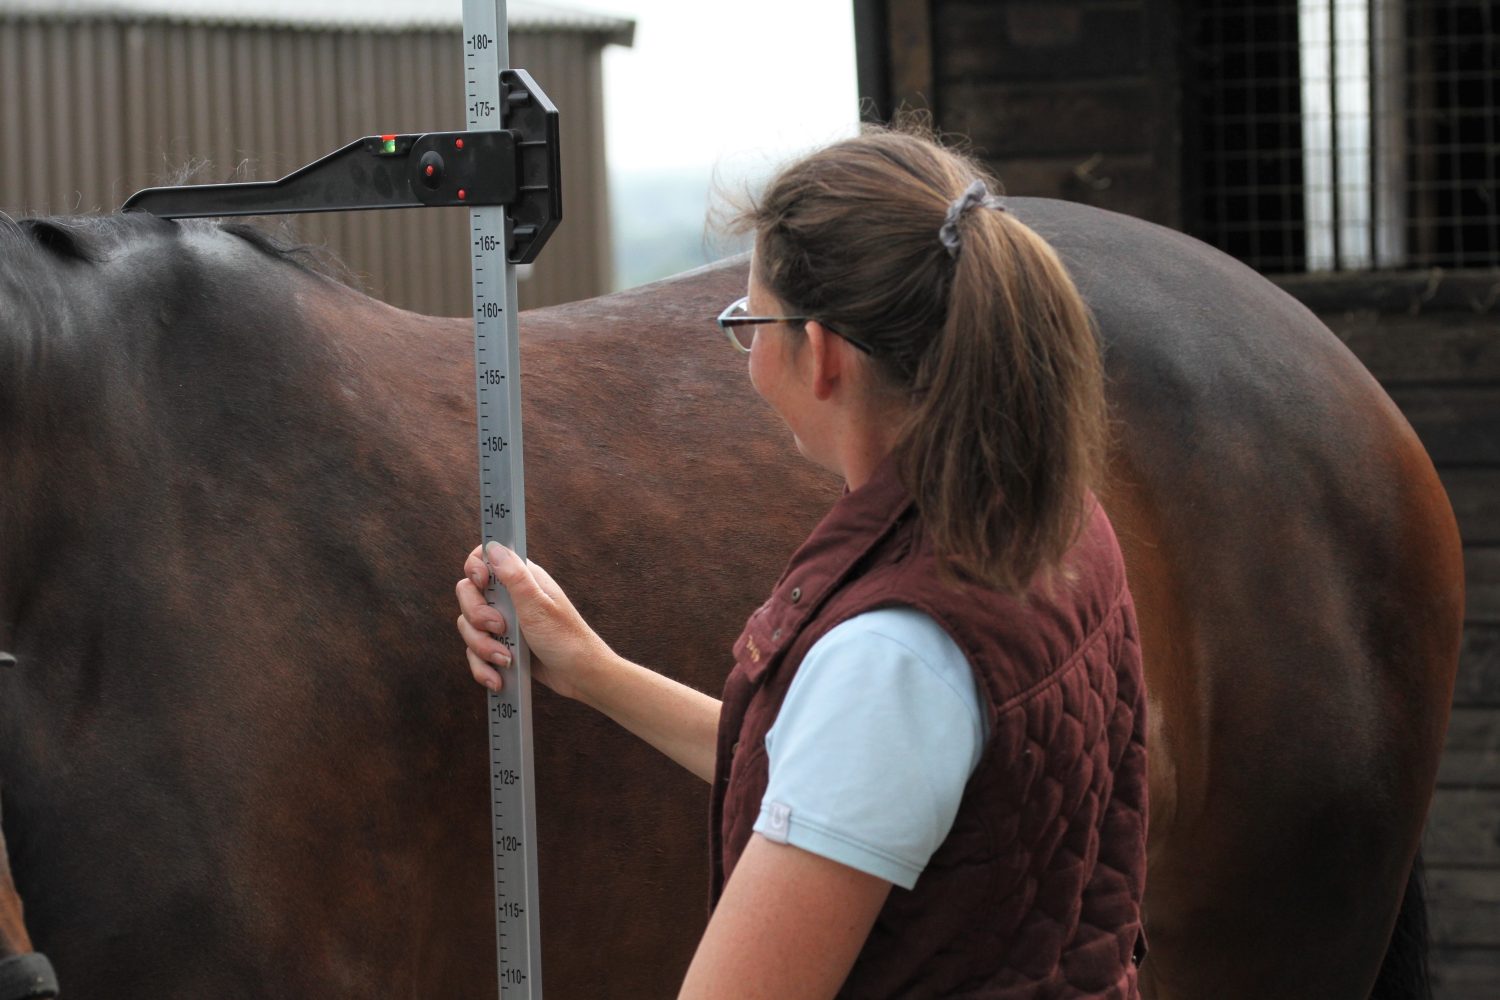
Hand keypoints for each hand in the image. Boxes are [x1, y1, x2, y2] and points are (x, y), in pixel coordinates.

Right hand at [454, 543, 607, 700]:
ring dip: (482, 647)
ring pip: (468, 626)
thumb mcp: (538, 606)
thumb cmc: (566, 638)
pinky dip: (483, 666)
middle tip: (499, 628)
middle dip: (477, 616)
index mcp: (521, 579)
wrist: (578, 675)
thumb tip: (494, 546)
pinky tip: (498, 677)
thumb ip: (515, 576)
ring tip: (506, 658)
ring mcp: (502, 622)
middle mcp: (508, 597)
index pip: (484, 559)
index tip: (482, 583)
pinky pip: (475, 652)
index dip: (475, 568)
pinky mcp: (499, 645)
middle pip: (468, 594)